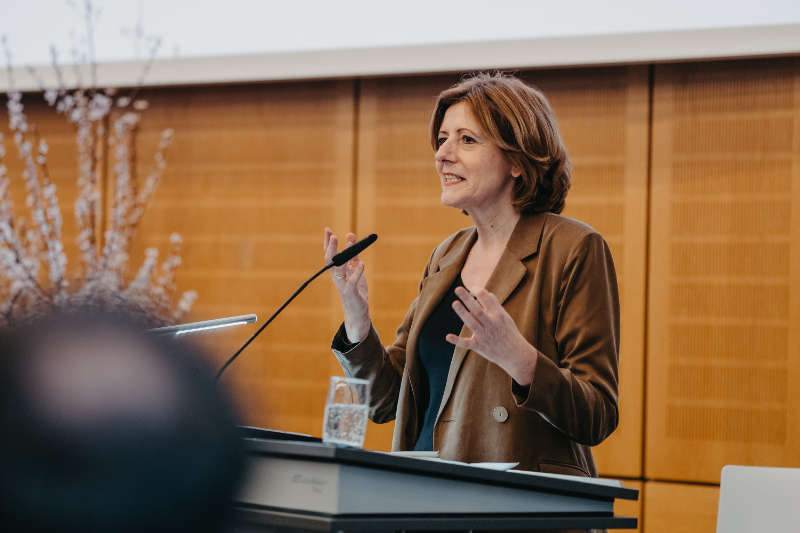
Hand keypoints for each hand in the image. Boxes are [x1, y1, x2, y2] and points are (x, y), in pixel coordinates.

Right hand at [324, 227, 369, 342]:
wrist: (358, 314)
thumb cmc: (356, 291)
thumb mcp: (356, 270)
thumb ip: (353, 255)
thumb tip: (350, 235)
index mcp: (337, 272)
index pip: (330, 255)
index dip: (327, 243)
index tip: (327, 229)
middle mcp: (337, 278)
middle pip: (330, 261)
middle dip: (330, 248)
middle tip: (332, 235)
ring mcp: (343, 286)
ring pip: (339, 270)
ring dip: (341, 257)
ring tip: (346, 243)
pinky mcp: (352, 294)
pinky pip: (353, 282)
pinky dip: (357, 273)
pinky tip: (362, 264)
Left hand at [445, 286, 537, 385]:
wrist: (516, 354)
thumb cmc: (509, 332)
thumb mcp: (505, 317)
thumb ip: (494, 305)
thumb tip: (485, 292)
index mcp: (498, 315)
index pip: (487, 300)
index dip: (478, 292)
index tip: (471, 288)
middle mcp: (491, 325)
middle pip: (478, 310)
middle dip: (468, 299)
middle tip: (457, 289)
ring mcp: (484, 336)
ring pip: (472, 323)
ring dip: (463, 313)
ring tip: (454, 303)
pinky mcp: (479, 347)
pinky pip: (467, 344)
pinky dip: (457, 341)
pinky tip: (447, 337)